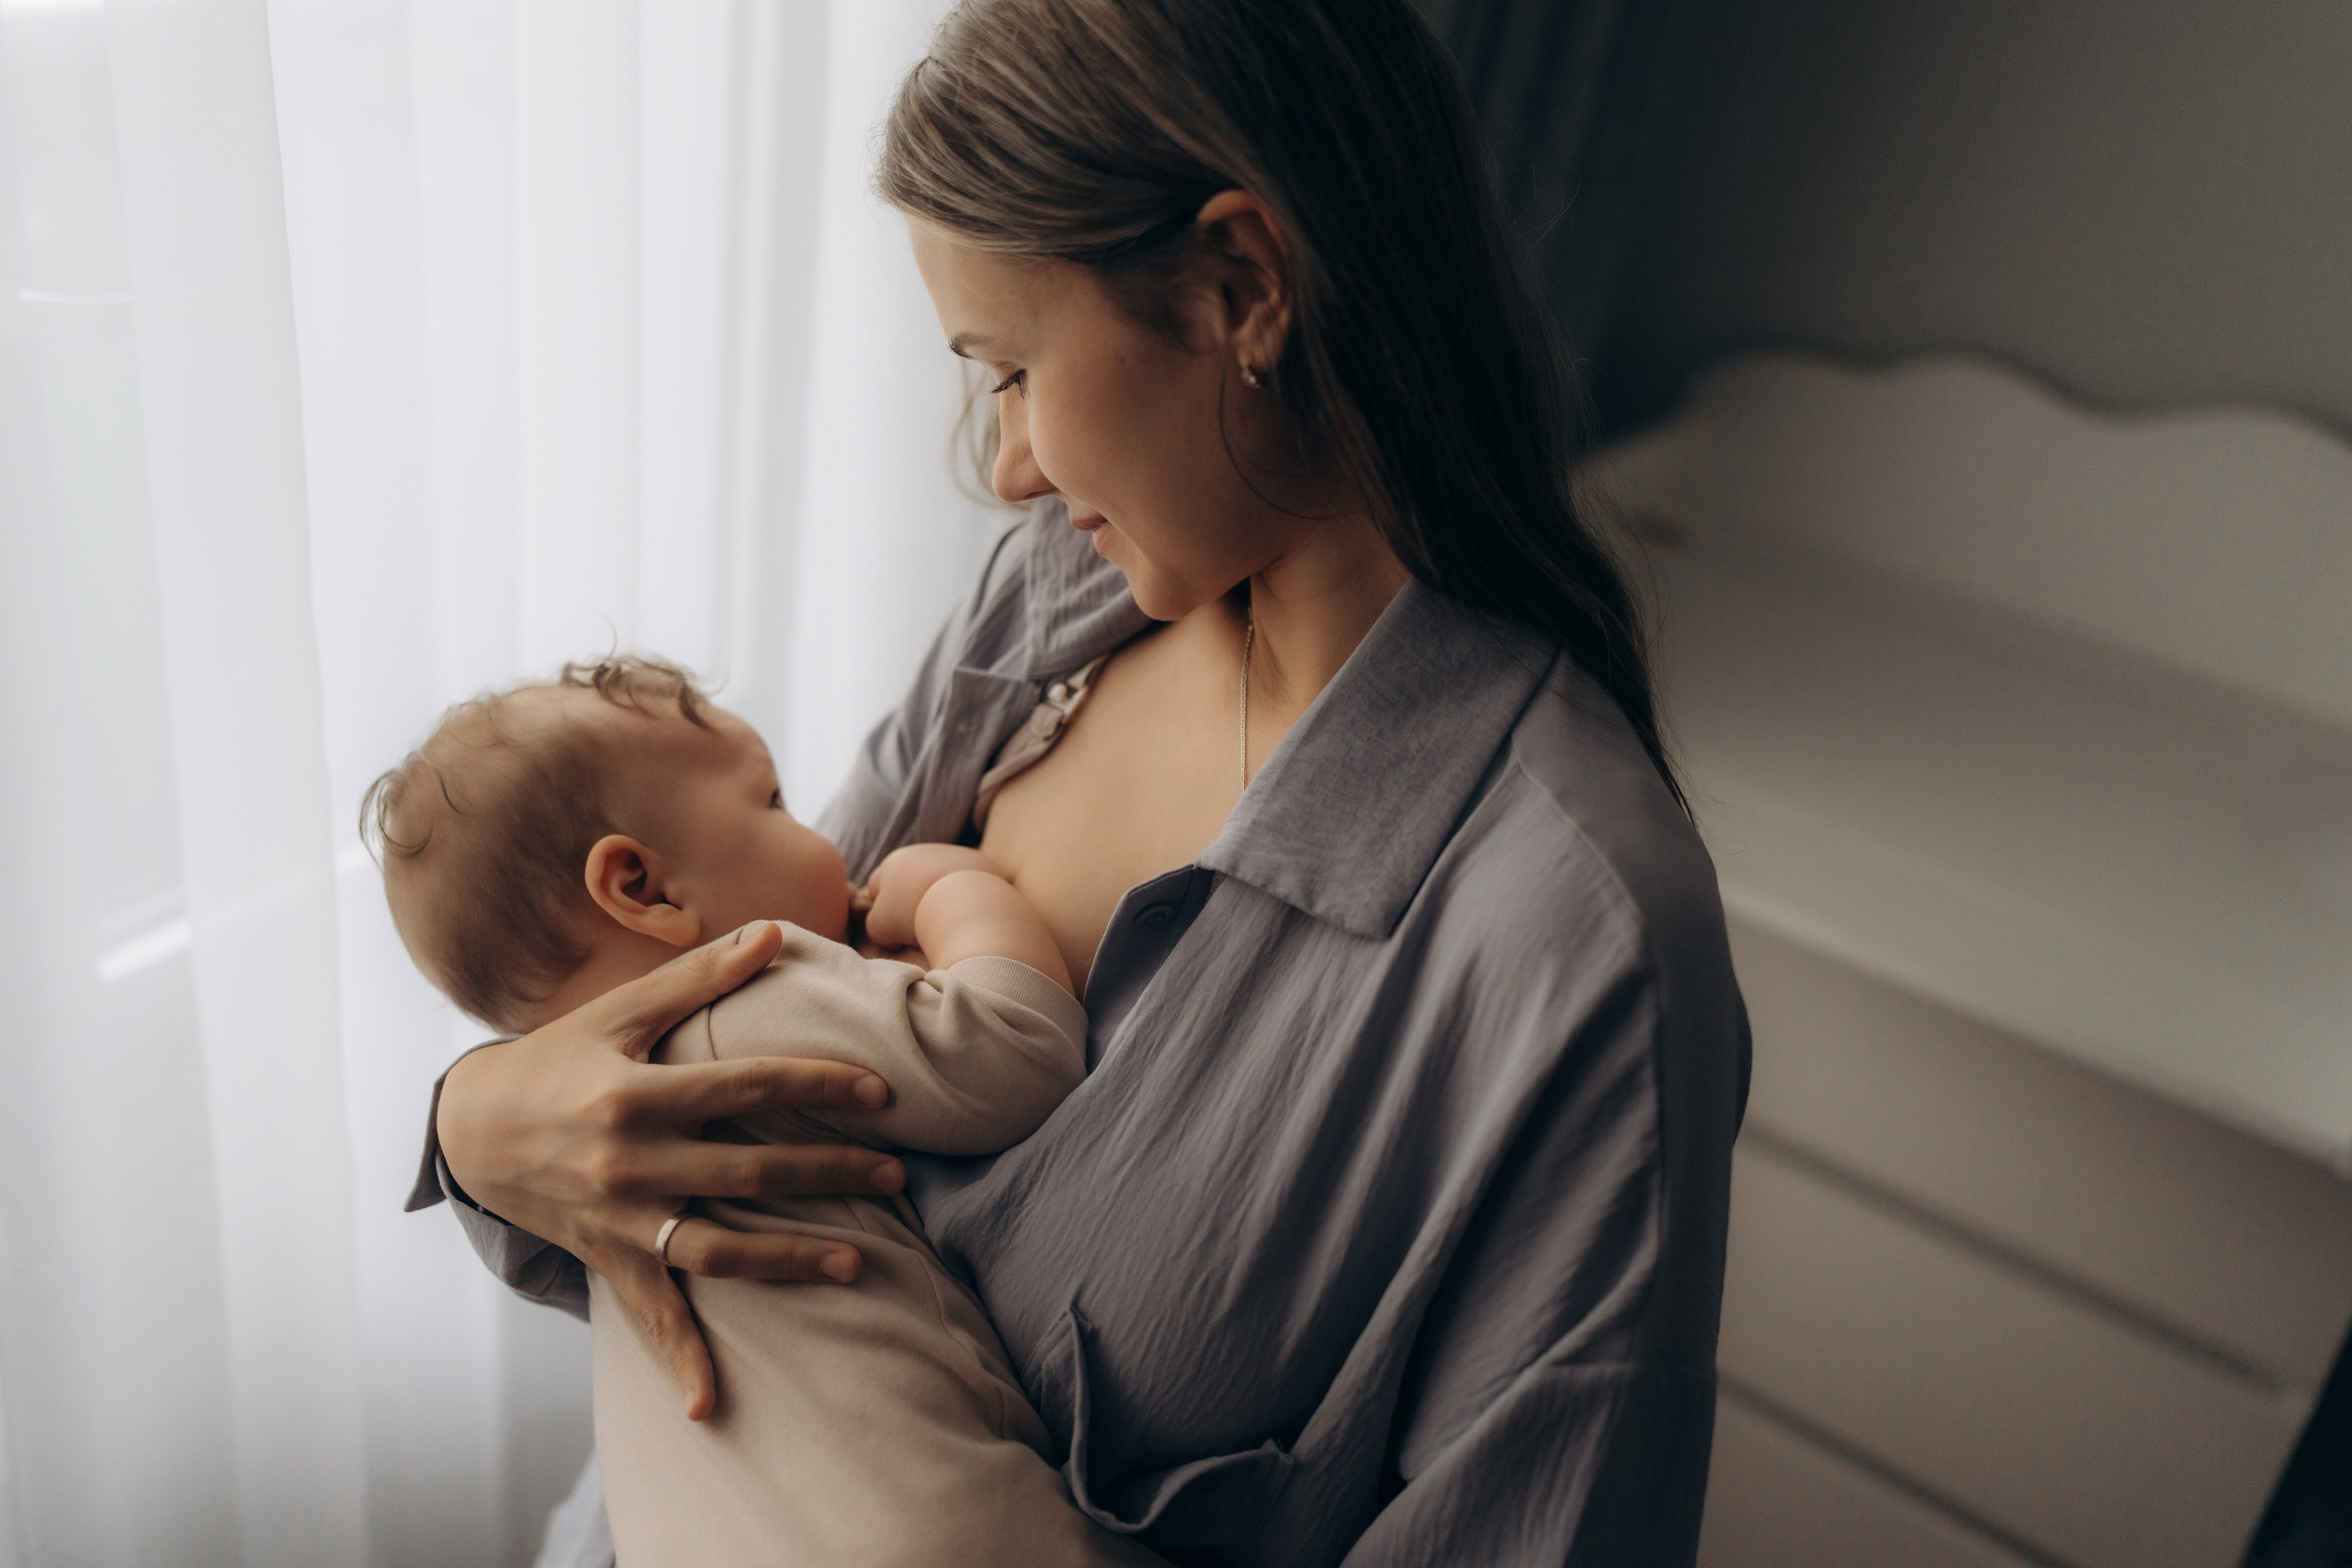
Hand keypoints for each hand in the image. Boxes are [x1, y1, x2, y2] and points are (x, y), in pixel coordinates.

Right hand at [435, 922, 906, 1420]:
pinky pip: (649, 1317)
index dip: (818, 1087)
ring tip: (856, 1262)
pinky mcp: (607, 1259)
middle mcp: (630, 1162)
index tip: (880, 1093)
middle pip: (748, 1172)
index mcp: (637, 1094)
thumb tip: (771, 932)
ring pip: (717, 1249)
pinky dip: (680, 1362)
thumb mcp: (619, 1011)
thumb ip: (697, 976)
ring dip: (787, 1261)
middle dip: (828, 1173)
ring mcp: (620, 1220)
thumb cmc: (558, 1057)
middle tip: (897, 1171)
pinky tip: (714, 1407)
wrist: (470, 1127)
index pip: (748, 1087)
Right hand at [860, 843, 1001, 949]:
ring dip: (939, 895)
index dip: (881, 910)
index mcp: (894, 861)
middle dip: (911, 900)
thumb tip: (887, 924)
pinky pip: (968, 882)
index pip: (877, 886)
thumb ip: (873, 922)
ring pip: (939, 879)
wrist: (965, 907)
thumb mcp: (879, 926)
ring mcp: (954, 854)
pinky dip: (965, 895)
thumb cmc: (914, 916)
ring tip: (947, 920)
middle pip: (910, 880)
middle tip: (920, 925)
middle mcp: (923, 851)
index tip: (894, 929)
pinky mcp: (982, 863)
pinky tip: (968, 911)